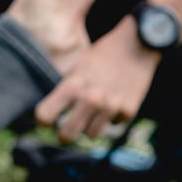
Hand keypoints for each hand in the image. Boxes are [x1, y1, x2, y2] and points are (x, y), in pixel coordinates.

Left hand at [34, 18, 159, 141]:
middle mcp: (90, 98)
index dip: (43, 120)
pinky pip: (114, 124)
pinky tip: (116, 102)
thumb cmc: (104, 54)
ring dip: (90, 128)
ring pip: (92, 135)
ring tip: (92, 116)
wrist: (137, 45)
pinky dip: (113, 117)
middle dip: (64, 136)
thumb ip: (67, 89)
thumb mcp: (79, 67)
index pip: (45, 115)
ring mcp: (111, 106)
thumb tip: (56, 112)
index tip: (47, 121)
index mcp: (72, 85)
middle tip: (65, 134)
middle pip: (67, 135)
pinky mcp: (129, 110)